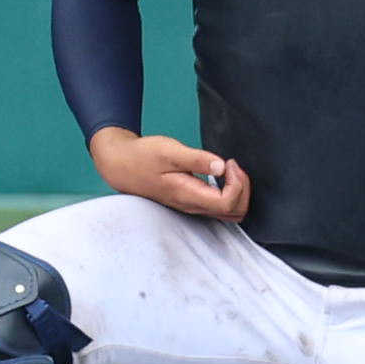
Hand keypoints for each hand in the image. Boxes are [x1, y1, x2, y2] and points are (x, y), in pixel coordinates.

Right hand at [90, 129, 250, 219]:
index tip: (230, 163)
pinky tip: (221, 174)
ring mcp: (191, 206)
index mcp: (187, 195)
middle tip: (233, 166)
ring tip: (229, 170)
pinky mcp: (191, 202)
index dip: (238, 184)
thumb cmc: (143, 157)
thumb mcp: (169, 151)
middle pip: (234, 212)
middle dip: (243, 189)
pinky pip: (220, 207)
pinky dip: (230, 192)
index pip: (227, 203)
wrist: (121, 165)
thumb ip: (197, 160)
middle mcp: (192, 206)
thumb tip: (221, 166)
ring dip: (238, 191)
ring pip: (229, 212)